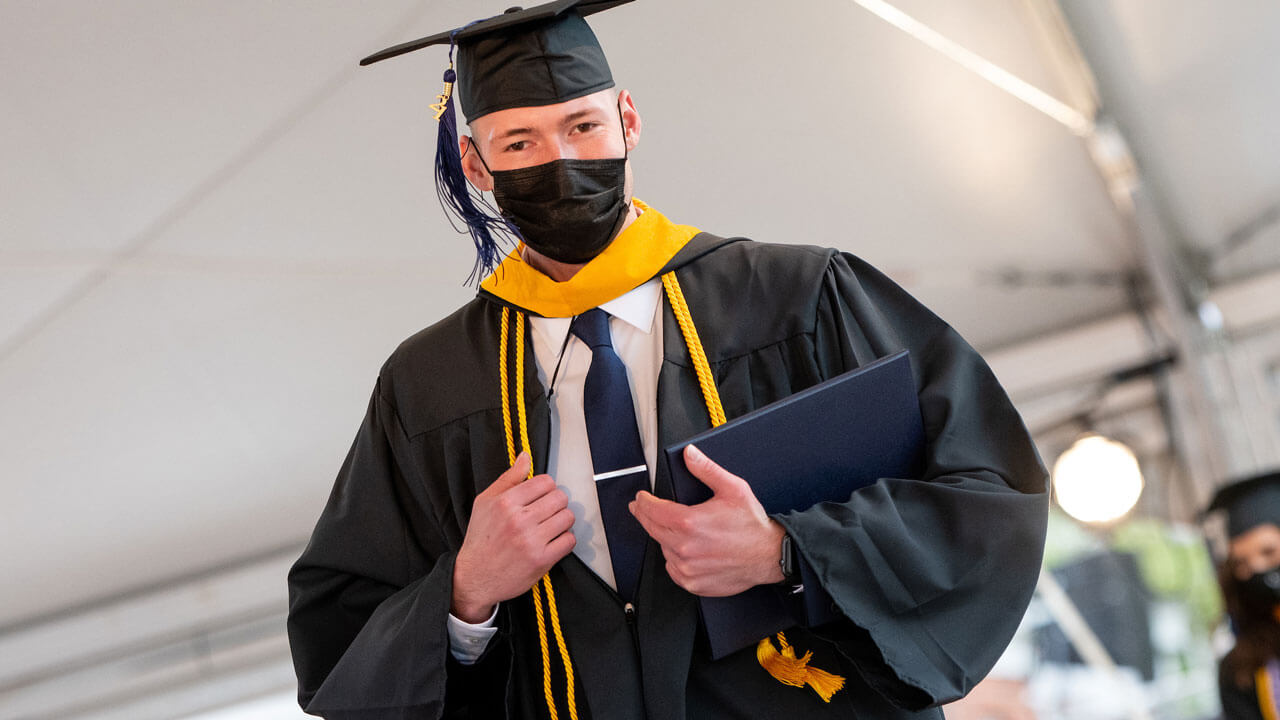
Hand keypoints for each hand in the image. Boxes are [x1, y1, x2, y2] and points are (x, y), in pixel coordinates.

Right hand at [452, 452, 575, 621]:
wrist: (474, 577)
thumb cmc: (480, 538)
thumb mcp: (485, 502)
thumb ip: (508, 478)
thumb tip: (525, 457)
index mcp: (505, 502)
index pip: (545, 481)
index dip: (546, 488)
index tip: (541, 496)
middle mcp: (519, 520)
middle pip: (560, 498)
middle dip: (556, 503)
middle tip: (546, 512)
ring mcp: (531, 541)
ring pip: (567, 517)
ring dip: (562, 521)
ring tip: (550, 526)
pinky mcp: (541, 560)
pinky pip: (569, 540)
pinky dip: (564, 540)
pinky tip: (552, 541)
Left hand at [629, 444, 784, 595]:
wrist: (769, 555)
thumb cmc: (753, 526)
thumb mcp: (733, 489)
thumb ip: (707, 469)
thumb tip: (690, 455)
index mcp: (690, 523)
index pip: (653, 510)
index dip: (643, 502)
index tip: (640, 498)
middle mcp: (685, 547)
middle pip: (652, 528)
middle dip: (645, 516)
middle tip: (641, 509)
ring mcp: (687, 568)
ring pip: (662, 548)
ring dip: (663, 537)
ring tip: (675, 529)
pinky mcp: (693, 583)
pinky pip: (673, 568)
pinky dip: (674, 558)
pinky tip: (684, 549)